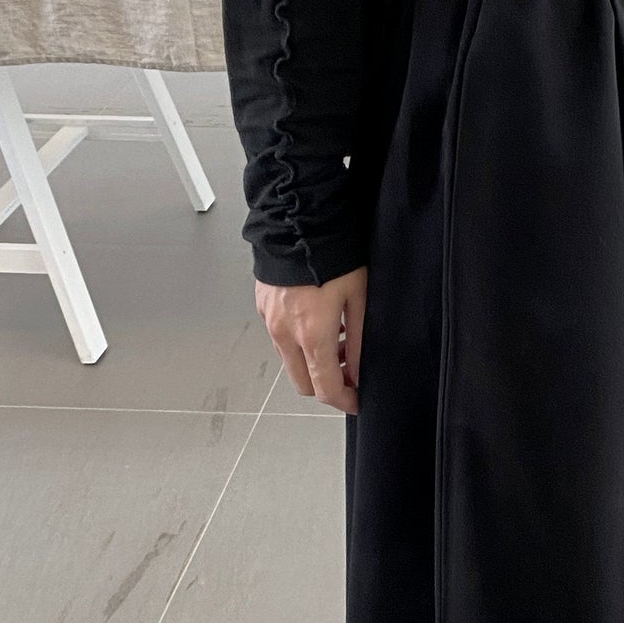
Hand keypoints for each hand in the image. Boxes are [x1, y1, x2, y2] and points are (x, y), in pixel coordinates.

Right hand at [256, 267, 366, 415]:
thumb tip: (360, 372)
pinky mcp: (263, 307)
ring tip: (336, 341)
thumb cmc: (331, 253)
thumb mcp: (358, 298)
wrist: (297, 220)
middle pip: (303, 384)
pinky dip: (298, 342)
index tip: (356, 400)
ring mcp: (269, 321)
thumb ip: (358, 340)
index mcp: (311, 334)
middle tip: (349, 372)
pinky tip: (316, 323)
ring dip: (312, 363)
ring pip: (290, 362)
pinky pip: (280, 338)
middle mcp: (284, 333)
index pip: (325, 389)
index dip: (344, 402)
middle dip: (326, 385)